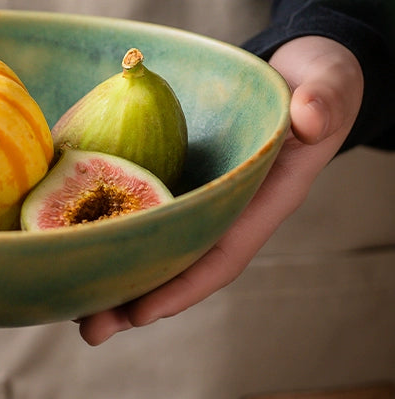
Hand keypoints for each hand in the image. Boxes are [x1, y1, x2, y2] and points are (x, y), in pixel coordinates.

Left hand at [78, 35, 363, 345]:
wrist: (301, 70)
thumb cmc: (319, 80)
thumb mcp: (329, 85)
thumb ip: (323, 102)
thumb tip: (311, 118)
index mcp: (266, 198)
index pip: (224, 253)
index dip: (184, 286)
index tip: (143, 313)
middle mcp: (230, 206)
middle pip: (182, 262)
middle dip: (138, 298)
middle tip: (90, 328)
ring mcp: (203, 193)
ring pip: (158, 242)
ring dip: (117, 272)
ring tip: (70, 304)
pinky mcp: (180, 173)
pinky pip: (144, 205)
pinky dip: (112, 226)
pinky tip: (71, 236)